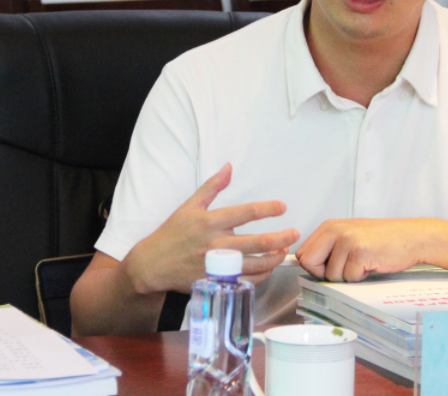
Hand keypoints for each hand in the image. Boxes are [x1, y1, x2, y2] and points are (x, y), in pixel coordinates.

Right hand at [123, 163, 299, 294]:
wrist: (152, 265)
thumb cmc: (172, 233)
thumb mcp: (189, 205)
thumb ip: (212, 186)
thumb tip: (229, 166)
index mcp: (210, 222)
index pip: (246, 213)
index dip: (267, 209)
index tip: (282, 207)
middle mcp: (215, 244)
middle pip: (257, 242)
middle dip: (281, 238)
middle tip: (295, 233)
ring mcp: (216, 265)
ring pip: (255, 264)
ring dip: (275, 258)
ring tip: (284, 251)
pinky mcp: (216, 281)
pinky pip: (245, 281)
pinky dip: (261, 276)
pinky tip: (269, 267)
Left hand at [295, 218, 430, 281]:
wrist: (411, 237)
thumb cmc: (383, 240)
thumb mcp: (350, 236)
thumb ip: (328, 247)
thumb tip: (306, 265)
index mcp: (330, 226)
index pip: (303, 253)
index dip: (314, 266)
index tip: (329, 267)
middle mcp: (336, 230)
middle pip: (309, 263)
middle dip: (324, 273)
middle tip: (346, 268)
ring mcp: (347, 240)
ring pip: (331, 275)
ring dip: (348, 275)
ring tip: (364, 262)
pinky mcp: (360, 252)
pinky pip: (349, 277)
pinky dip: (361, 277)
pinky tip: (372, 264)